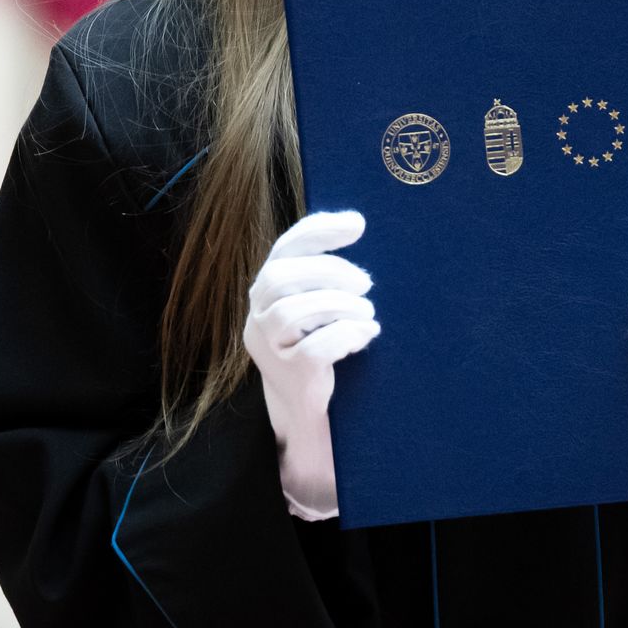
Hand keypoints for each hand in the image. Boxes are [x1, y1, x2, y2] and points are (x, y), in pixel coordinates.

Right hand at [242, 209, 378, 520]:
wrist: (303, 406)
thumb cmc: (316, 342)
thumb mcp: (315, 303)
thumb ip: (324, 272)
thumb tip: (355, 221)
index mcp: (266, 290)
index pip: (284, 248)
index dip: (319, 232)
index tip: (357, 225)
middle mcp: (258, 316)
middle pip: (281, 276)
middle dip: (329, 271)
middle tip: (367, 282)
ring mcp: (269, 348)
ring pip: (293, 312)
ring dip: (339, 305)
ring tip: (368, 312)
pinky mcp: (290, 375)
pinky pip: (313, 349)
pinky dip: (346, 335)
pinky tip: (366, 335)